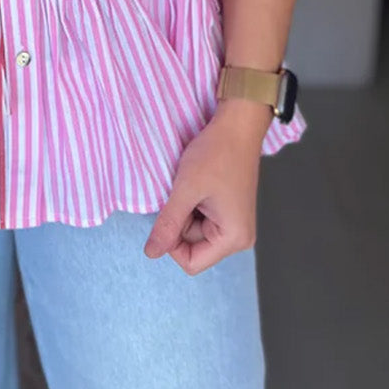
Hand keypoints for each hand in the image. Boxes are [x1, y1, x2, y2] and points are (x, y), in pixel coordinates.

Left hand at [142, 102, 267, 274]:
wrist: (237, 125)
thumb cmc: (216, 154)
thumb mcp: (186, 189)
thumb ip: (168, 224)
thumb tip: (151, 254)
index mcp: (233, 238)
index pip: (191, 262)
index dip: (172, 243)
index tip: (171, 212)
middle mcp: (238, 238)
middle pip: (193, 247)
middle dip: (180, 222)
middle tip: (184, 193)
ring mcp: (234, 225)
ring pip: (193, 232)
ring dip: (184, 211)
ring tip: (192, 186)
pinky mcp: (228, 212)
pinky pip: (201, 220)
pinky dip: (192, 204)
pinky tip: (198, 185)